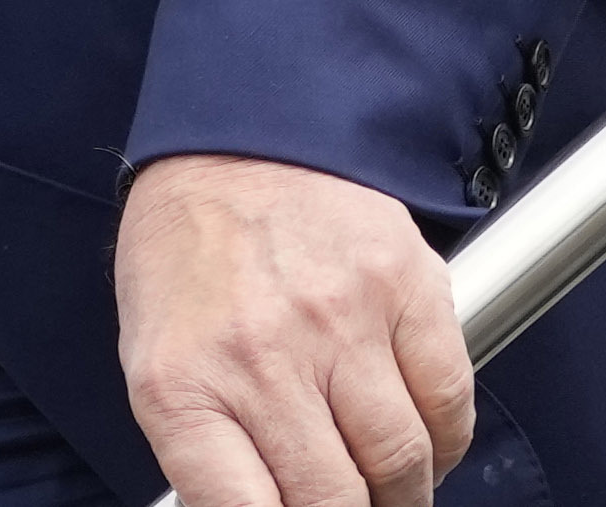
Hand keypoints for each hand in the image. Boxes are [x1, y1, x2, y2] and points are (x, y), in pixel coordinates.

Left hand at [117, 154, 475, 506]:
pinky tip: (424, 441)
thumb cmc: (189, 254)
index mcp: (182, 386)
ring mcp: (339, 319)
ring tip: (388, 489)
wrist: (234, 135)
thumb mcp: (156, 360)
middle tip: (348, 506)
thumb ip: (206, 454)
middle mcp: (260, 356)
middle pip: (334, 504)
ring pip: (401, 463)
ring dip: (402, 494)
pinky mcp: (403, 283)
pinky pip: (449, 399)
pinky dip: (445, 441)